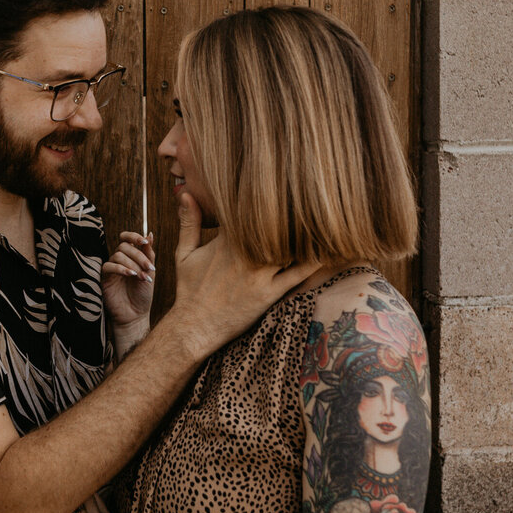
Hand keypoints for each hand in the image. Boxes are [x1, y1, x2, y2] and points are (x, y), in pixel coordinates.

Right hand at [101, 231, 155, 327]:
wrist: (135, 316)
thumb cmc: (142, 295)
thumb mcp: (150, 273)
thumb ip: (149, 254)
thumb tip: (150, 234)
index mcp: (130, 257)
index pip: (127, 238)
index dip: (134, 236)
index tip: (145, 243)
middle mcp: (119, 260)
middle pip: (124, 246)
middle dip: (139, 256)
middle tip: (150, 268)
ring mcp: (111, 269)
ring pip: (117, 255)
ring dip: (132, 264)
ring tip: (142, 277)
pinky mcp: (104, 278)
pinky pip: (108, 266)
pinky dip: (121, 268)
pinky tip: (131, 275)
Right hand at [169, 192, 318, 353]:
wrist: (194, 326)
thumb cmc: (189, 289)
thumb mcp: (183, 253)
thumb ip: (188, 222)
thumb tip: (185, 194)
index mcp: (226, 240)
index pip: (250, 211)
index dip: (265, 197)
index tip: (280, 187)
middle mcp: (245, 254)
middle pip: (275, 225)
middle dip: (290, 211)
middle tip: (309, 195)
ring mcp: (259, 274)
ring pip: (289, 247)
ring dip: (305, 234)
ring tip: (323, 219)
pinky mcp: (270, 293)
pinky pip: (298, 275)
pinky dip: (314, 262)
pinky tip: (328, 249)